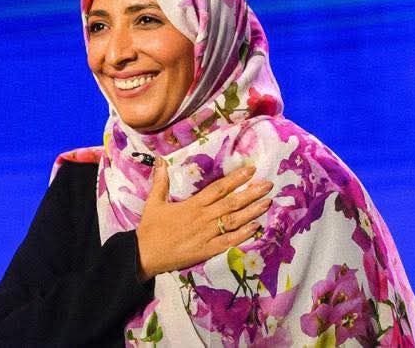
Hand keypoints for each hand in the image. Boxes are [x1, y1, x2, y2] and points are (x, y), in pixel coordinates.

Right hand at [135, 157, 271, 281]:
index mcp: (192, 205)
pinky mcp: (207, 250)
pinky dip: (243, 234)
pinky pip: (229, 241)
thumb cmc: (150, 228)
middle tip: (269, 184)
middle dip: (251, 193)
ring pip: (234, 220)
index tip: (251, 170)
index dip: (236, 179)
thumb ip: (160, 181)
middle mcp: (203, 217)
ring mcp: (207, 234)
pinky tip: (256, 227)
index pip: (218, 188)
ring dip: (252, 211)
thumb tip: (160, 160)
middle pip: (231, 203)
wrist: (145, 254)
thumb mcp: (153, 202)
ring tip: (268, 202)